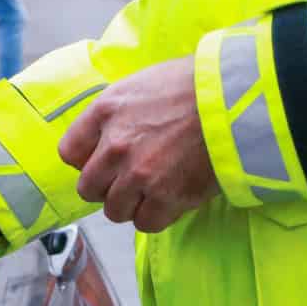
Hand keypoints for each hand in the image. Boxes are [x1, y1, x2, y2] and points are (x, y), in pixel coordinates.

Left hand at [57, 57, 217, 232]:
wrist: (237, 101)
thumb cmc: (194, 86)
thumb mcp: (141, 84)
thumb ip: (115, 113)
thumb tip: (105, 140)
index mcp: (106, 112)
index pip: (69, 152)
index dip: (86, 161)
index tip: (103, 161)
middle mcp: (116, 145)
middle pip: (88, 188)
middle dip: (108, 187)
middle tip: (131, 179)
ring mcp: (140, 174)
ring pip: (115, 210)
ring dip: (132, 204)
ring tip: (154, 188)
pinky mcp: (167, 197)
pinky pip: (146, 222)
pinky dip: (156, 215)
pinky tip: (171, 197)